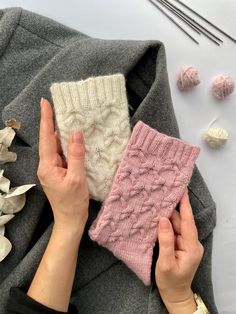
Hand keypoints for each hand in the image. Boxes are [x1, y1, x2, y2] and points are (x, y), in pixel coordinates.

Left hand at [37, 97, 88, 232]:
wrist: (70, 220)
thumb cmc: (73, 202)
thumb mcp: (77, 177)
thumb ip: (76, 154)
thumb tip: (76, 133)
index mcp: (47, 166)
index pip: (46, 137)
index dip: (46, 119)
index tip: (45, 103)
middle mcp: (46, 166)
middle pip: (49, 140)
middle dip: (53, 123)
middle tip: (60, 106)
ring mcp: (52, 169)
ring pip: (56, 147)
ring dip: (61, 134)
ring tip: (68, 119)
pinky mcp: (58, 173)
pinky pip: (61, 155)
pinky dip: (67, 146)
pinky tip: (74, 140)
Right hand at [155, 188, 203, 311]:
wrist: (174, 294)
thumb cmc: (170, 281)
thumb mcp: (166, 262)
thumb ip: (166, 241)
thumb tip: (163, 219)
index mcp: (192, 247)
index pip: (189, 222)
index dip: (185, 206)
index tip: (182, 191)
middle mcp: (191, 243)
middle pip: (181, 222)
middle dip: (172, 209)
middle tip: (161, 195)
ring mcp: (186, 243)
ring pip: (177, 225)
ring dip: (167, 216)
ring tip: (157, 204)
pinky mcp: (180, 244)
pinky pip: (173, 231)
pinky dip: (166, 224)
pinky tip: (158, 217)